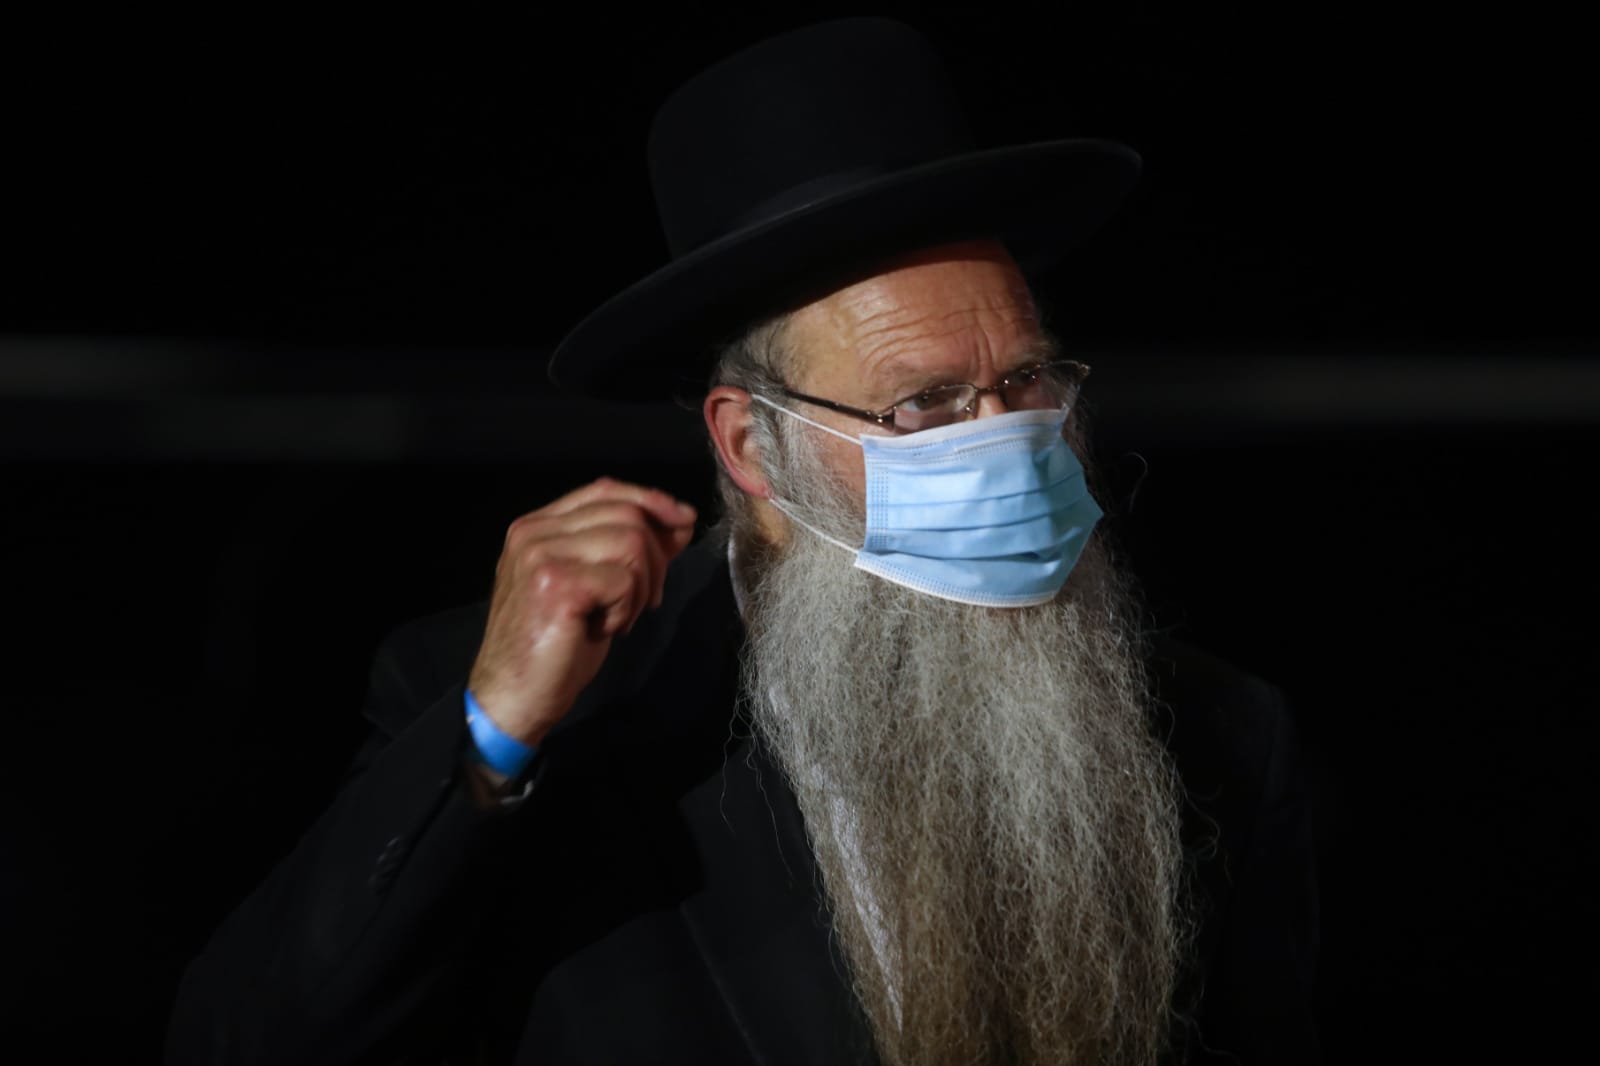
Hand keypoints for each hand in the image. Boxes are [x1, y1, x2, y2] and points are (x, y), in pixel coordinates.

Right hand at [466, 477, 697, 746]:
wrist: (511, 698)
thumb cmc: (553, 648)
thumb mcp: (596, 588)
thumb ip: (628, 550)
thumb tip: (680, 520)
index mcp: (536, 527)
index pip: (604, 489)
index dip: (651, 499)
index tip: (684, 520)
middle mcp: (533, 533)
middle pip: (626, 513)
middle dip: (656, 556)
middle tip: (649, 599)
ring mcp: (541, 556)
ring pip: (631, 542)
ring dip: (642, 586)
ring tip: (620, 617)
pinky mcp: (556, 584)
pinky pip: (625, 580)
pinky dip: (628, 609)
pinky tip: (605, 630)